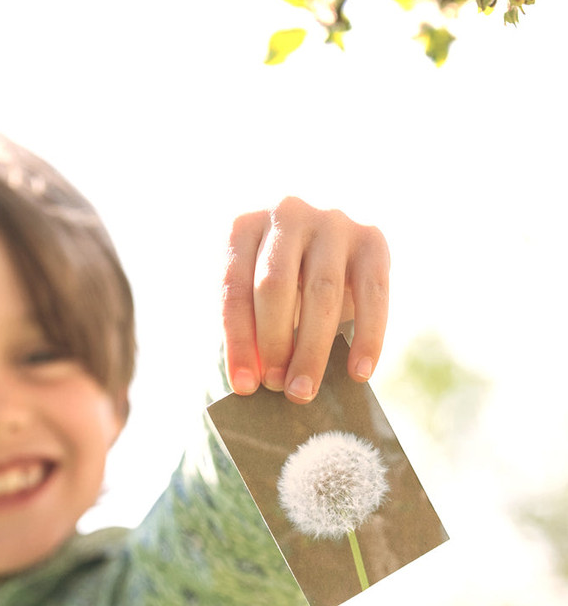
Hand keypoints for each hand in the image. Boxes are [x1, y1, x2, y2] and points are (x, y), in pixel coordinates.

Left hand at [221, 197, 388, 402]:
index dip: (239, 341)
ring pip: (321, 292)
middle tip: (277, 388)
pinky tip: (359, 373)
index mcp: (242, 227)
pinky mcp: (371, 239)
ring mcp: (332, 222)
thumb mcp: (254, 299)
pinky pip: (372, 293)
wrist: (323, 250)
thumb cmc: (278, 287)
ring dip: (312, 349)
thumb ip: (251, 330)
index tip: (244, 386)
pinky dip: (368, 337)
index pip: (234, 289)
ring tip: (304, 390)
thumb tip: (255, 383)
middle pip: (275, 286)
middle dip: (274, 344)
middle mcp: (286, 214)